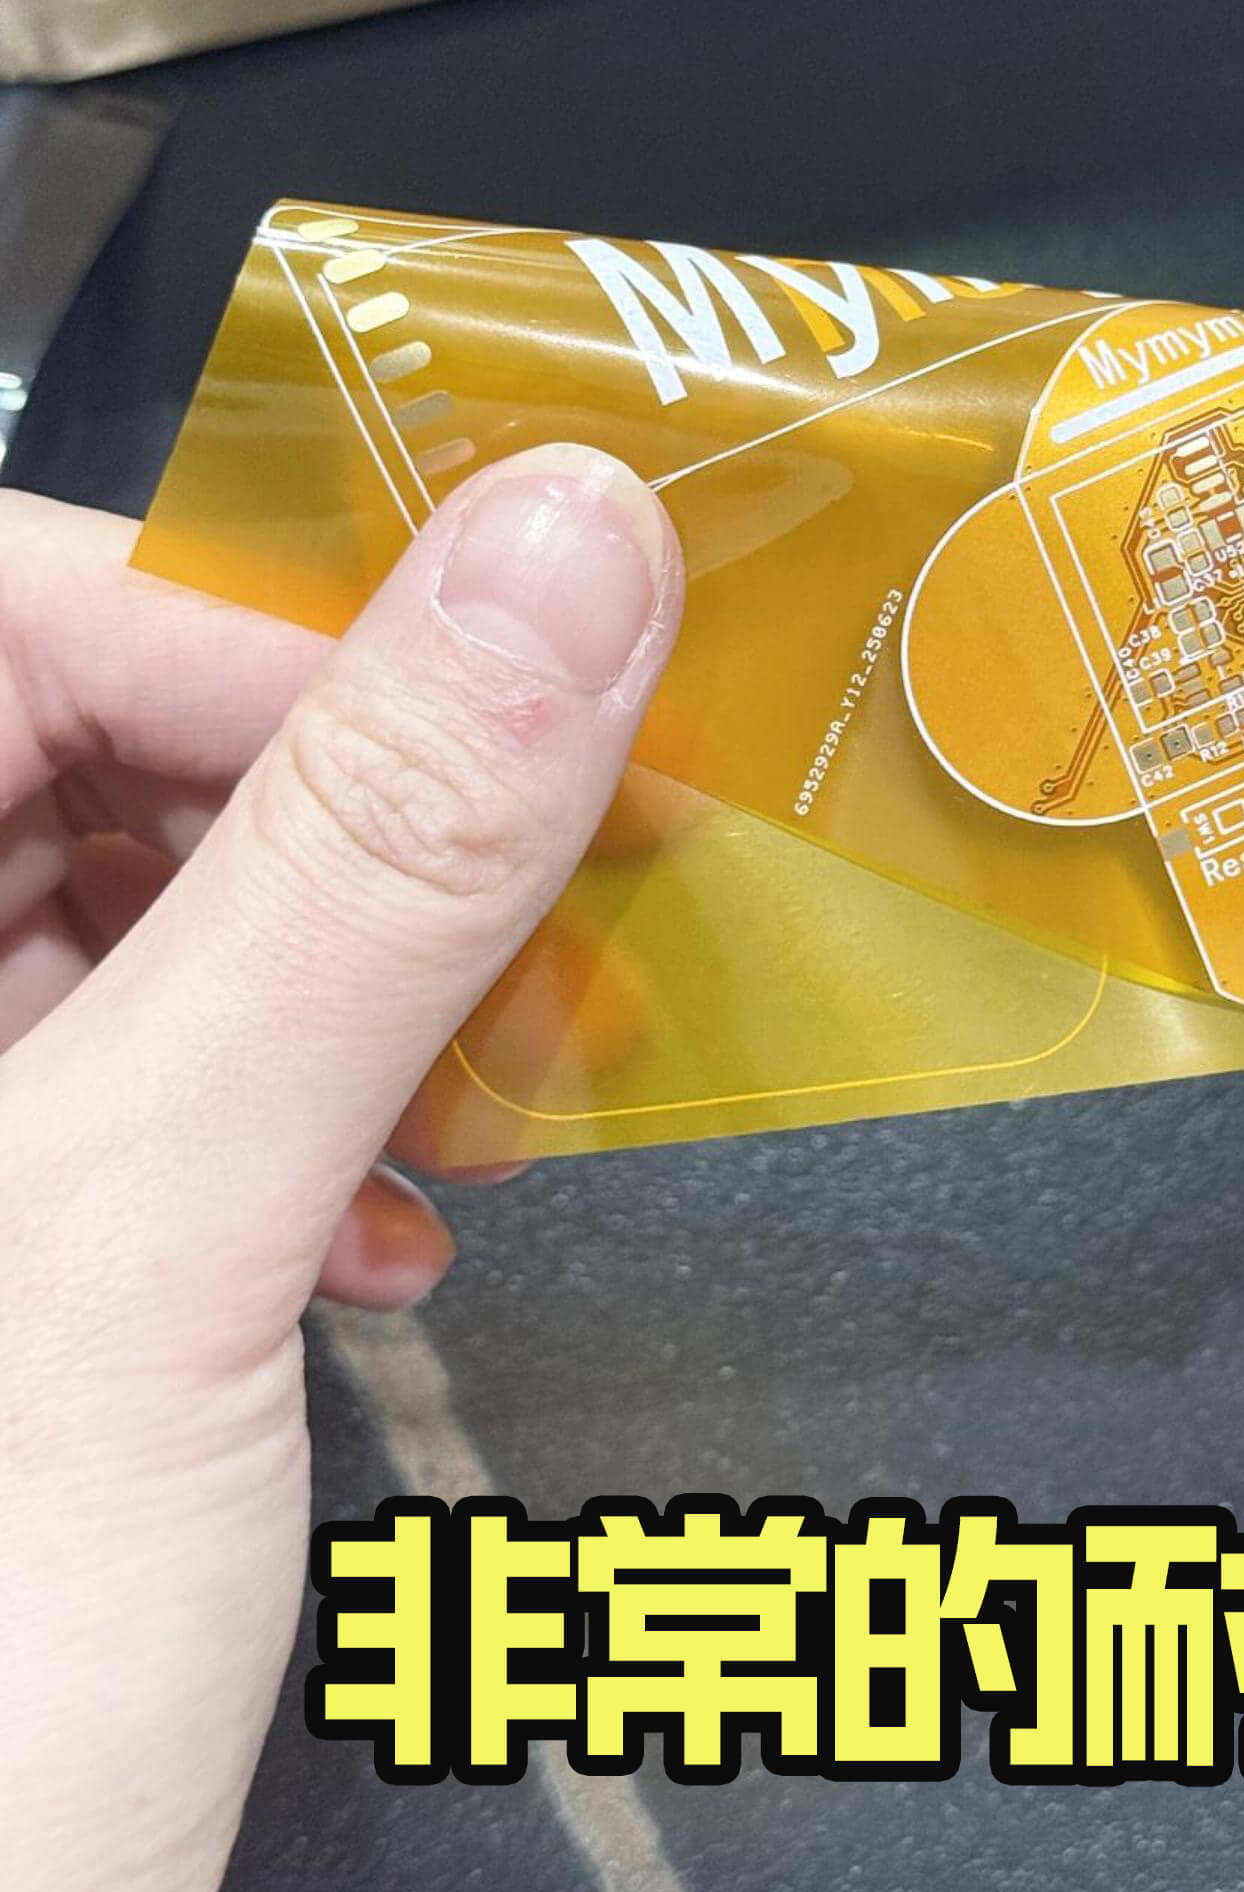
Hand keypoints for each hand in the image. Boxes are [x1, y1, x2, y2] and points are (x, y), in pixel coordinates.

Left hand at [0, 450, 681, 1891]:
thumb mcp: (152, 1237)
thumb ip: (355, 872)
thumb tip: (544, 570)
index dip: (247, 622)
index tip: (490, 680)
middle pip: (66, 762)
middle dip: (333, 801)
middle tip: (534, 842)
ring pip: (136, 934)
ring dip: (350, 968)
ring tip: (489, 1042)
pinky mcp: (19, 1321)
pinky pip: (165, 1110)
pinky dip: (315, 1122)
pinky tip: (403, 1209)